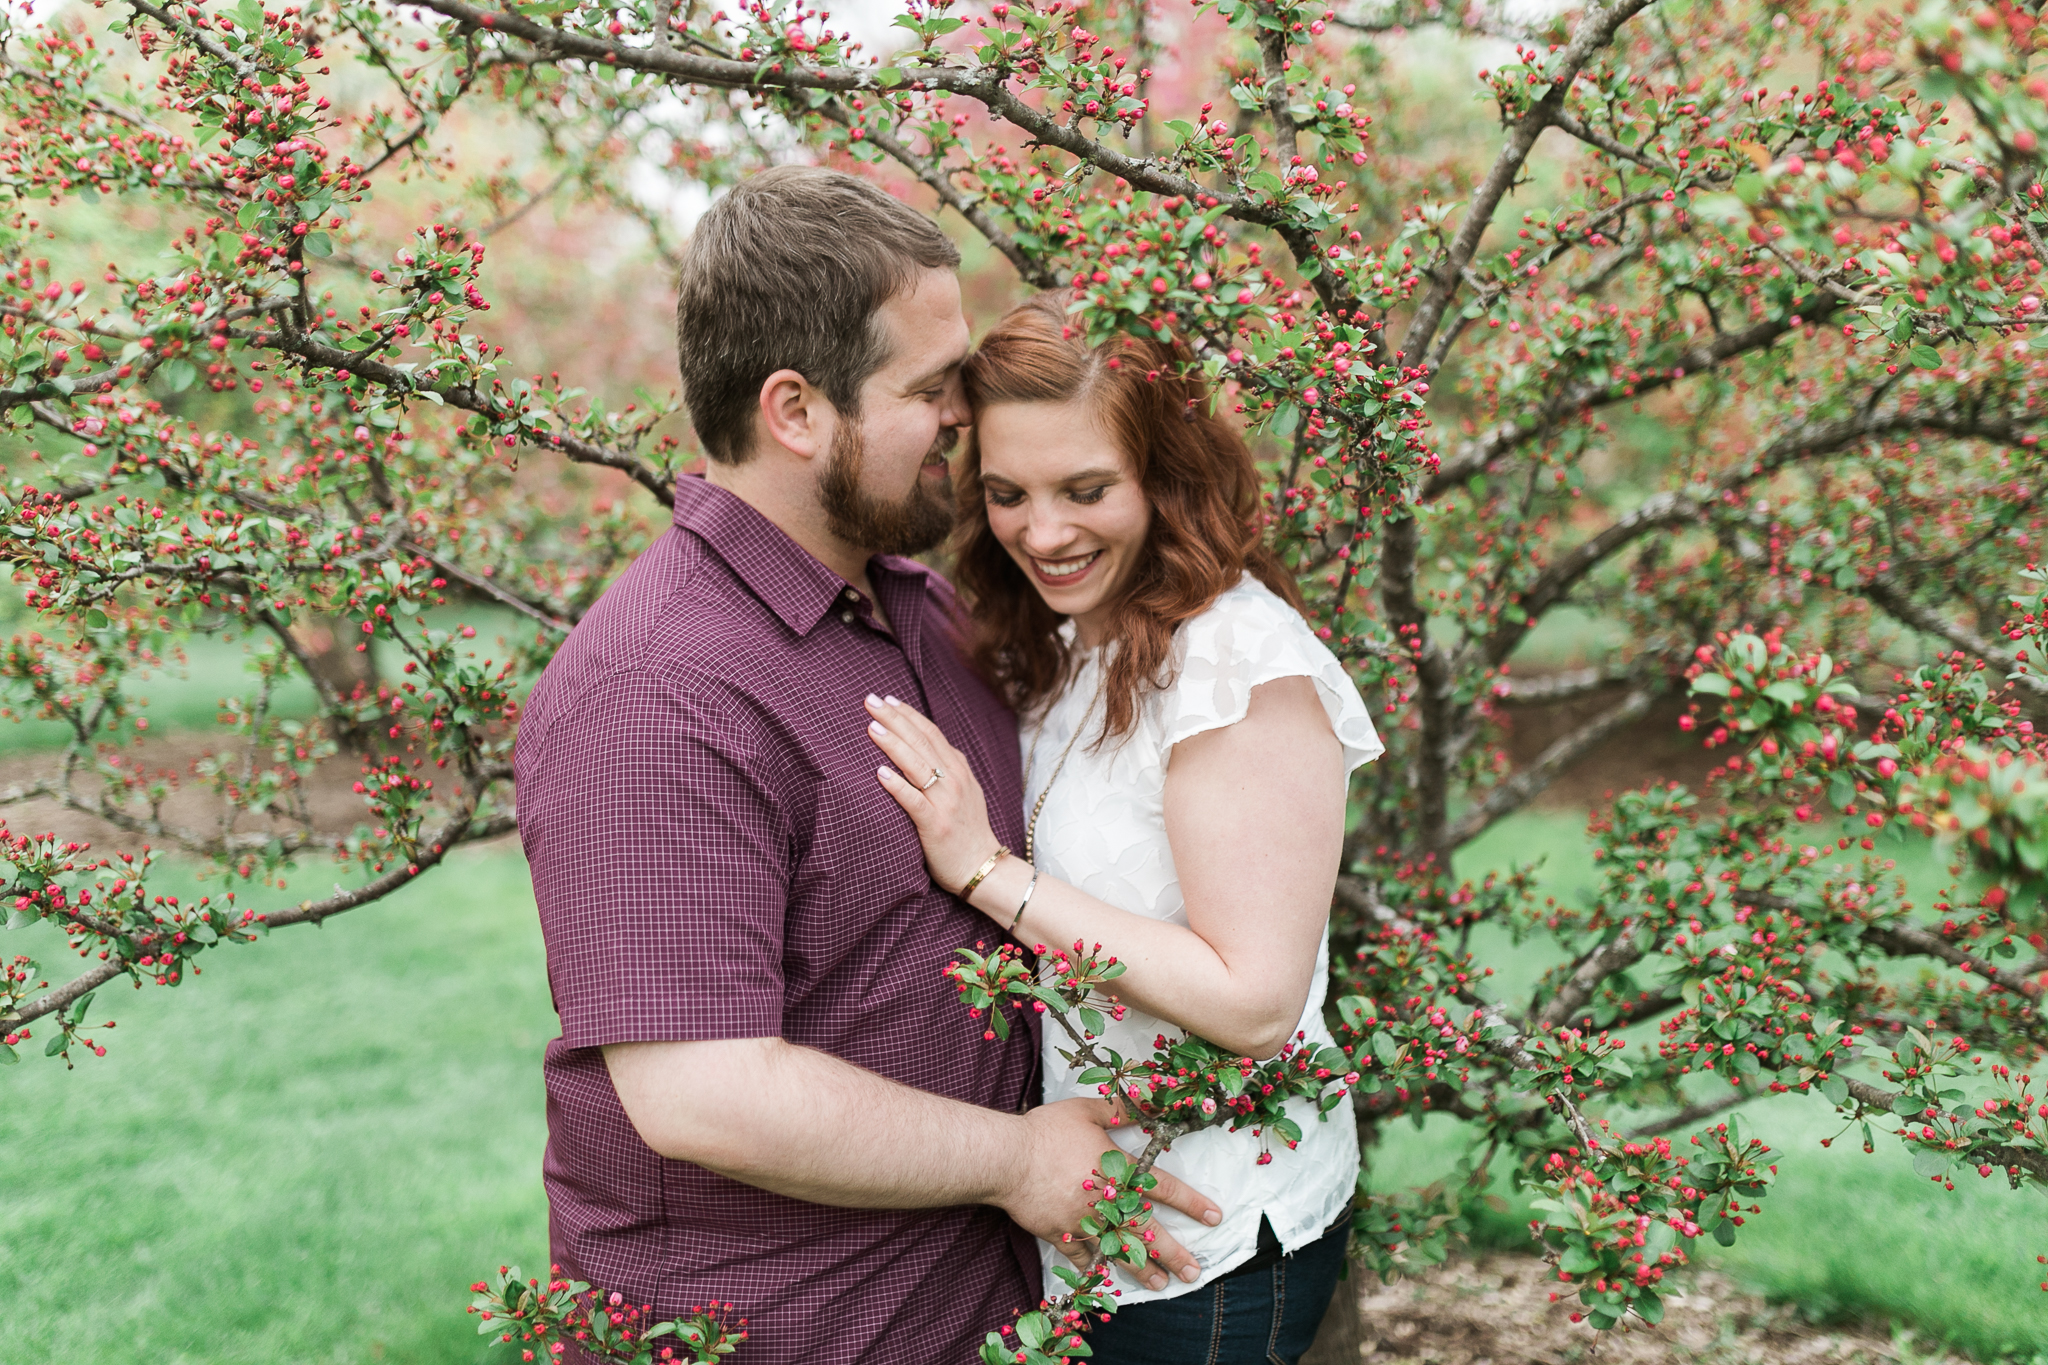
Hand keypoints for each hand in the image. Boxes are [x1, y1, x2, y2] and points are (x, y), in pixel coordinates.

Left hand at [866, 694, 1003, 895]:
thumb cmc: (967, 830)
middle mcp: (954, 780)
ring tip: (872, 727)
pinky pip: (914, 801)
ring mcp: (945, 802)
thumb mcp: (965, 791)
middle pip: (921, 742)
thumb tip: (925, 745)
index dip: (908, 714)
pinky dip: (898, 786)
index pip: (931, 733)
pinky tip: (880, 773)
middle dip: (894, 719)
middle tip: (870, 700)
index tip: (887, 700)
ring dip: (893, 744)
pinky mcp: (935, 825)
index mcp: (958, 770)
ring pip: (917, 766)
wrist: (983, 867)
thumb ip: (947, 768)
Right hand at [995, 1098, 1221, 1292]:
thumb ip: (1121, 1108)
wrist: (1008, 1159)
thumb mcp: (1087, 1111)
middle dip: (1175, 1253)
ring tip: (1163, 1283)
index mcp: (1119, 1171)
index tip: (1214, 1217)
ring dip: (1144, 1269)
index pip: (1165, 1189)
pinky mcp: (1062, 1234)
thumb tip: (1152, 1098)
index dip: (1192, 1203)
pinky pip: (1084, 1257)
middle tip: (1194, 1271)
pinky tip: (1111, 1279)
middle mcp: (1107, 1201)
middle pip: (1148, 1231)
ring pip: (1120, 1251)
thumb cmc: (1047, 1131)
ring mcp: (1085, 1222)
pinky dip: (1098, 1269)